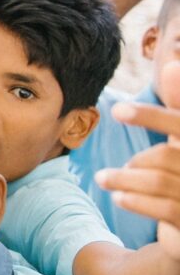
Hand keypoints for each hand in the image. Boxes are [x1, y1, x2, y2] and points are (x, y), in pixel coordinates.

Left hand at [96, 61, 179, 257]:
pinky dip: (138, 201)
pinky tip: (119, 197)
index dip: (152, 116)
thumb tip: (171, 65)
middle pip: (170, 156)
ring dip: (126, 179)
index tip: (117, 109)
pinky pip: (166, 209)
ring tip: (103, 178)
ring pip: (163, 182)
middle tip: (106, 166)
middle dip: (136, 159)